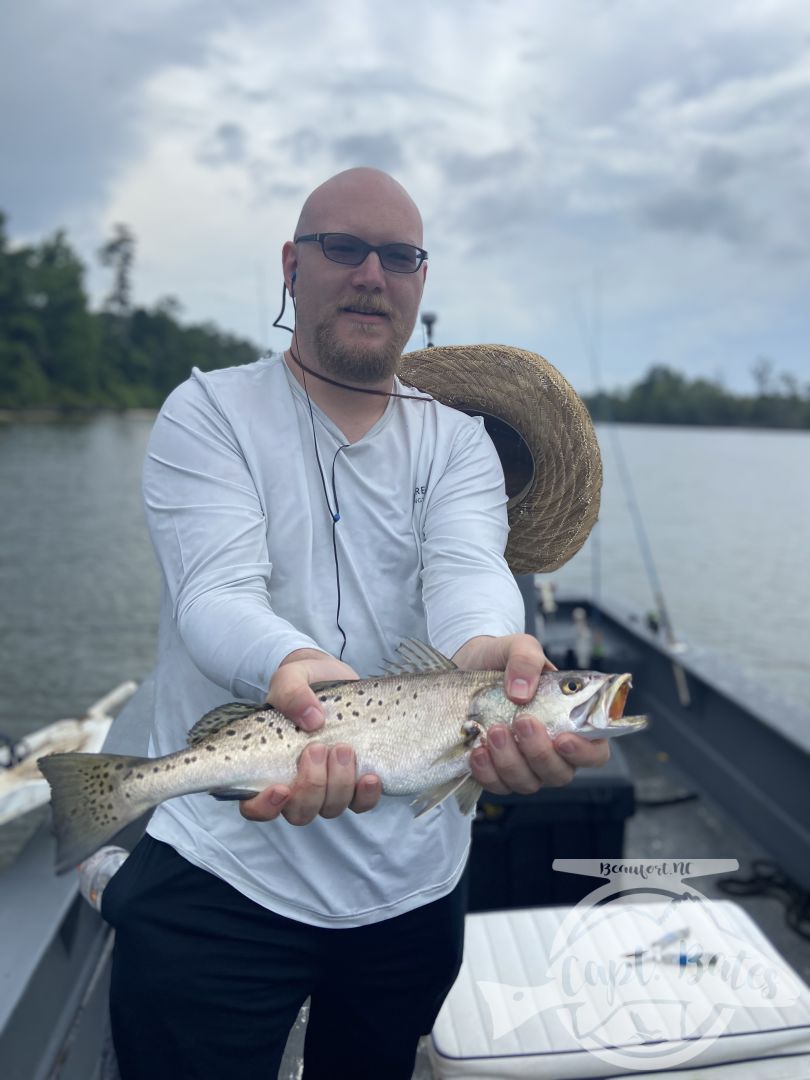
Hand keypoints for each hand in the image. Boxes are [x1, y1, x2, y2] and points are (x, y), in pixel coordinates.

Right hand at [240, 649, 381, 824]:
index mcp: (266, 768)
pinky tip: (370, 776)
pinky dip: (366, 795)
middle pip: (299, 812)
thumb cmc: (304, 682)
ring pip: (330, 809)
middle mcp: (295, 786)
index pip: (255, 807)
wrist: (333, 676)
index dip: (265, 807)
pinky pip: (361, 804)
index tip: (280, 788)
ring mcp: (326, 788)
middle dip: (312, 786)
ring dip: (339, 784)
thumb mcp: (290, 677)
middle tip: (318, 748)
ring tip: (344, 748)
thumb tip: (311, 720)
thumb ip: (291, 692)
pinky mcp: (354, 782)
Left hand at [453, 633, 609, 794]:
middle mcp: (552, 750)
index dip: (584, 752)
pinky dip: (487, 772)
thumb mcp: (519, 646)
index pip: (595, 752)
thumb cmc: (503, 659)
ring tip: (493, 730)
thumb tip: (521, 693)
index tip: (562, 738)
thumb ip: (527, 659)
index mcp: (571, 722)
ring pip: (528, 782)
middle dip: (539, 753)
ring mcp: (524, 765)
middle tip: (521, 721)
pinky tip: (477, 750)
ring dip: (510, 761)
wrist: (467, 665)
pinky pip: (497, 785)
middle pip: (560, 773)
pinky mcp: (496, 772)